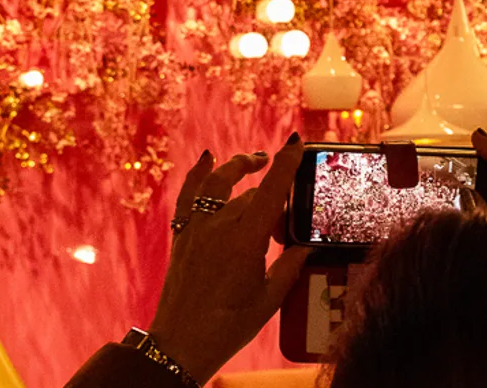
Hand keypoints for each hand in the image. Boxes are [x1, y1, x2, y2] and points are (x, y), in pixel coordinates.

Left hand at [148, 134, 309, 383]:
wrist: (182, 342)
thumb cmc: (229, 326)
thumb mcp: (269, 299)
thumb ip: (289, 267)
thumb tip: (305, 247)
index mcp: (246, 242)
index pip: (271, 193)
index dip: (285, 165)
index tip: (296, 143)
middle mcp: (219, 228)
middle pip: (251, 195)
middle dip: (272, 199)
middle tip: (284, 224)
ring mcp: (197, 229)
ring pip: (220, 187)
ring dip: (239, 169)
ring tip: (256, 161)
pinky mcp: (182, 236)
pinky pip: (188, 196)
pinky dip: (197, 174)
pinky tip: (207, 158)